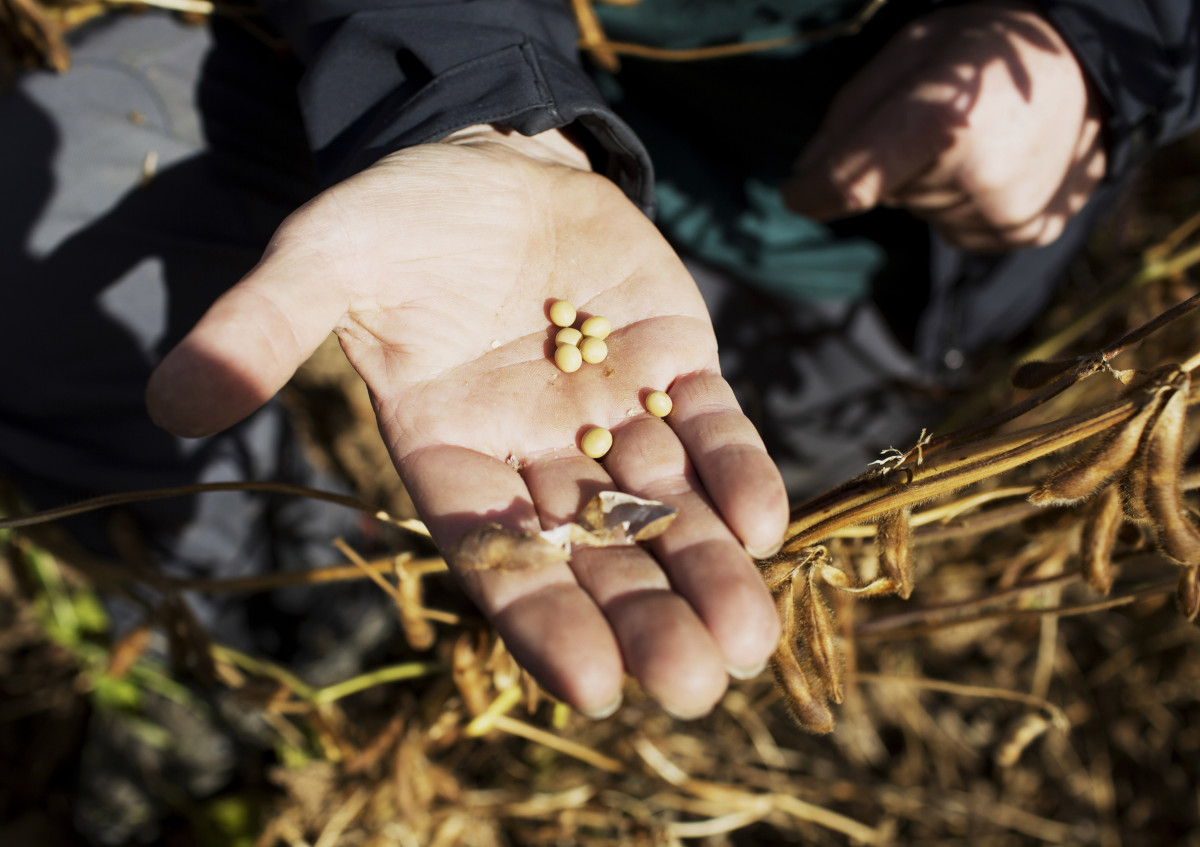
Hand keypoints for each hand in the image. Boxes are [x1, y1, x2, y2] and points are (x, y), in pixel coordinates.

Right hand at [146, 125, 787, 717]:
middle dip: (643, 617)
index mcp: (451, 455)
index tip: (593, 688)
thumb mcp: (322, 260)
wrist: (489, 157)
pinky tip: (765, 524)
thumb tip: (169, 405)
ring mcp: (613, 413)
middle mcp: (537, 454)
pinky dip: (738, 472)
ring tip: (748, 640)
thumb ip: (259, 331)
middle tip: (692, 685)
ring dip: (710, 571)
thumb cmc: (399, 219)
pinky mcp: (674, 362)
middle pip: (593, 554)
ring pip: (665, 510)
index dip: (541, 621)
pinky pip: (713, 427)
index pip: (495, 557)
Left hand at [783, 1, 1105, 251]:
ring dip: (931, 185)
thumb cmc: (985, 49)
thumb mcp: (909, 54)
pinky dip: (964, 205)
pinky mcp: (1025, 234)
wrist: (1092, 64)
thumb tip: (806, 181)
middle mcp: (976, 180)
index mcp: (940, 124)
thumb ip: (849, 119)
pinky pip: (961, 231)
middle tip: (939, 120)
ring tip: (976, 137)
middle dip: (892, 166)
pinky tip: (996, 164)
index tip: (799, 191)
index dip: (810, 193)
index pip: (846, 185)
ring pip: (923, 215)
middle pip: (886, 197)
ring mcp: (1005, 215)